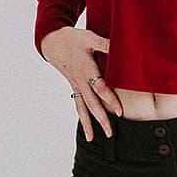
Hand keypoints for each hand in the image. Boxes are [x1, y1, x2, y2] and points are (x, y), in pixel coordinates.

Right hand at [40, 26, 122, 140]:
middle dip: (101, 119)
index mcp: (86, 69)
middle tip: (110, 133)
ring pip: (82, 108)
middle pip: (91, 104)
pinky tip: (86, 128)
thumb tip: (123, 47)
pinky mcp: (74, 86)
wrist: (53, 42)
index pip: (100, 88)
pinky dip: (82, 117)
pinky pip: (78, 104)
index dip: (110, 100)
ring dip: (88, 123)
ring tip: (92, 139)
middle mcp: (80, 81)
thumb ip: (106, 44)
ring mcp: (76, 85)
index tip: (120, 111)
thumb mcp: (90, 37)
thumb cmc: (73, 39)